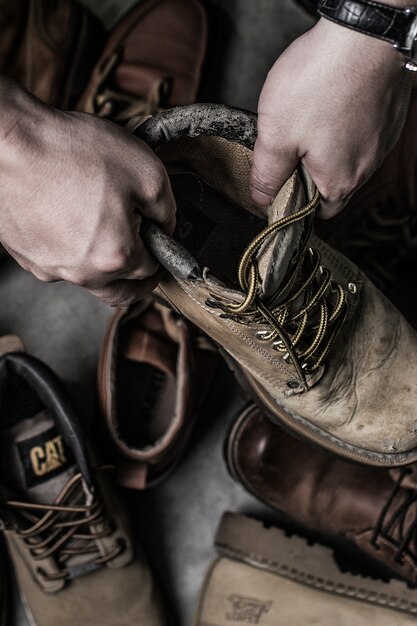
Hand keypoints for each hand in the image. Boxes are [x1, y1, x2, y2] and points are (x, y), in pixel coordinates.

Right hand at [0, 77, 174, 305]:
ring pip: (89, 279)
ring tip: (104, 229)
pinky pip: (60, 264)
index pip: (152, 271)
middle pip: (121, 292)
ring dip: (103, 265)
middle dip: (137, 281)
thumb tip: (167, 227)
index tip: (159, 240)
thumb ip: (167, 210)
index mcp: (116, 257)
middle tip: (144, 260)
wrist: (7, 142)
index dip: (160, 252)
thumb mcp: (147, 172)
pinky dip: (73, 251)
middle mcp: (82, 272)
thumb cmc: (72, 151)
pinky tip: (71, 221)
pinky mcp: (27, 257)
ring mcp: (50, 268)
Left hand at [250, 18, 411, 217]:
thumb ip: (267, 173)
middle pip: (334, 184)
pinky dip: (345, 125)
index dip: (297, 204)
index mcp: (340, 180)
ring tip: (307, 121)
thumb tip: (261, 197)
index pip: (319, 212)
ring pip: (349, 156)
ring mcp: (382, 139)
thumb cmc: (321, 80)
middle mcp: (368, 166)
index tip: (281, 186)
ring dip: (327, 147)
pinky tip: (329, 105)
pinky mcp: (389, 114)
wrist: (363, 34)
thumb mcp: (277, 135)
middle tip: (289, 147)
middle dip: (309, 172)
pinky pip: (363, 131)